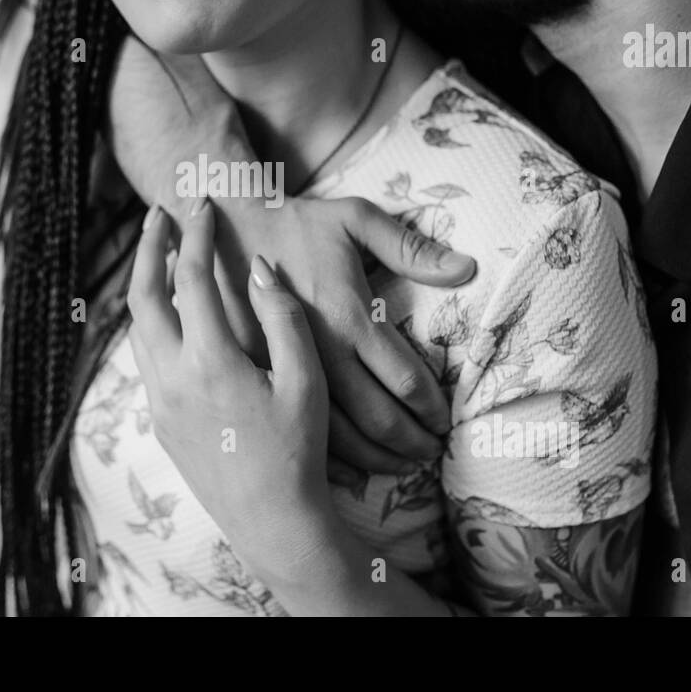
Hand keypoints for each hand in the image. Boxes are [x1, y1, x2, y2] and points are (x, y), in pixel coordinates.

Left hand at [126, 197, 337, 576]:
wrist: (272, 523)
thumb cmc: (298, 453)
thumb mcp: (307, 382)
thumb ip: (284, 319)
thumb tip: (262, 271)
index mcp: (209, 362)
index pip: (191, 280)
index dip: (196, 236)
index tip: (203, 205)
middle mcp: (172, 379)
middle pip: (142, 296)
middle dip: (149, 248)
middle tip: (160, 212)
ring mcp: (160, 403)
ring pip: (138, 328)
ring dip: (147, 286)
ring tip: (164, 256)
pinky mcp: (160, 423)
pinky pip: (146, 358)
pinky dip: (153, 323)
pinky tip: (172, 316)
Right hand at [223, 195, 474, 482]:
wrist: (222, 229)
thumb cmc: (295, 222)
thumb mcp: (354, 219)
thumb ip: (411, 248)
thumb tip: (468, 269)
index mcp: (347, 314)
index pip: (405, 379)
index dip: (432, 408)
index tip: (445, 421)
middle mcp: (320, 351)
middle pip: (378, 418)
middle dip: (412, 442)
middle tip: (433, 452)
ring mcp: (285, 371)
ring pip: (340, 436)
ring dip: (378, 458)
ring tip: (403, 466)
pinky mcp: (259, 378)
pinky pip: (297, 429)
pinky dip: (333, 461)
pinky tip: (353, 472)